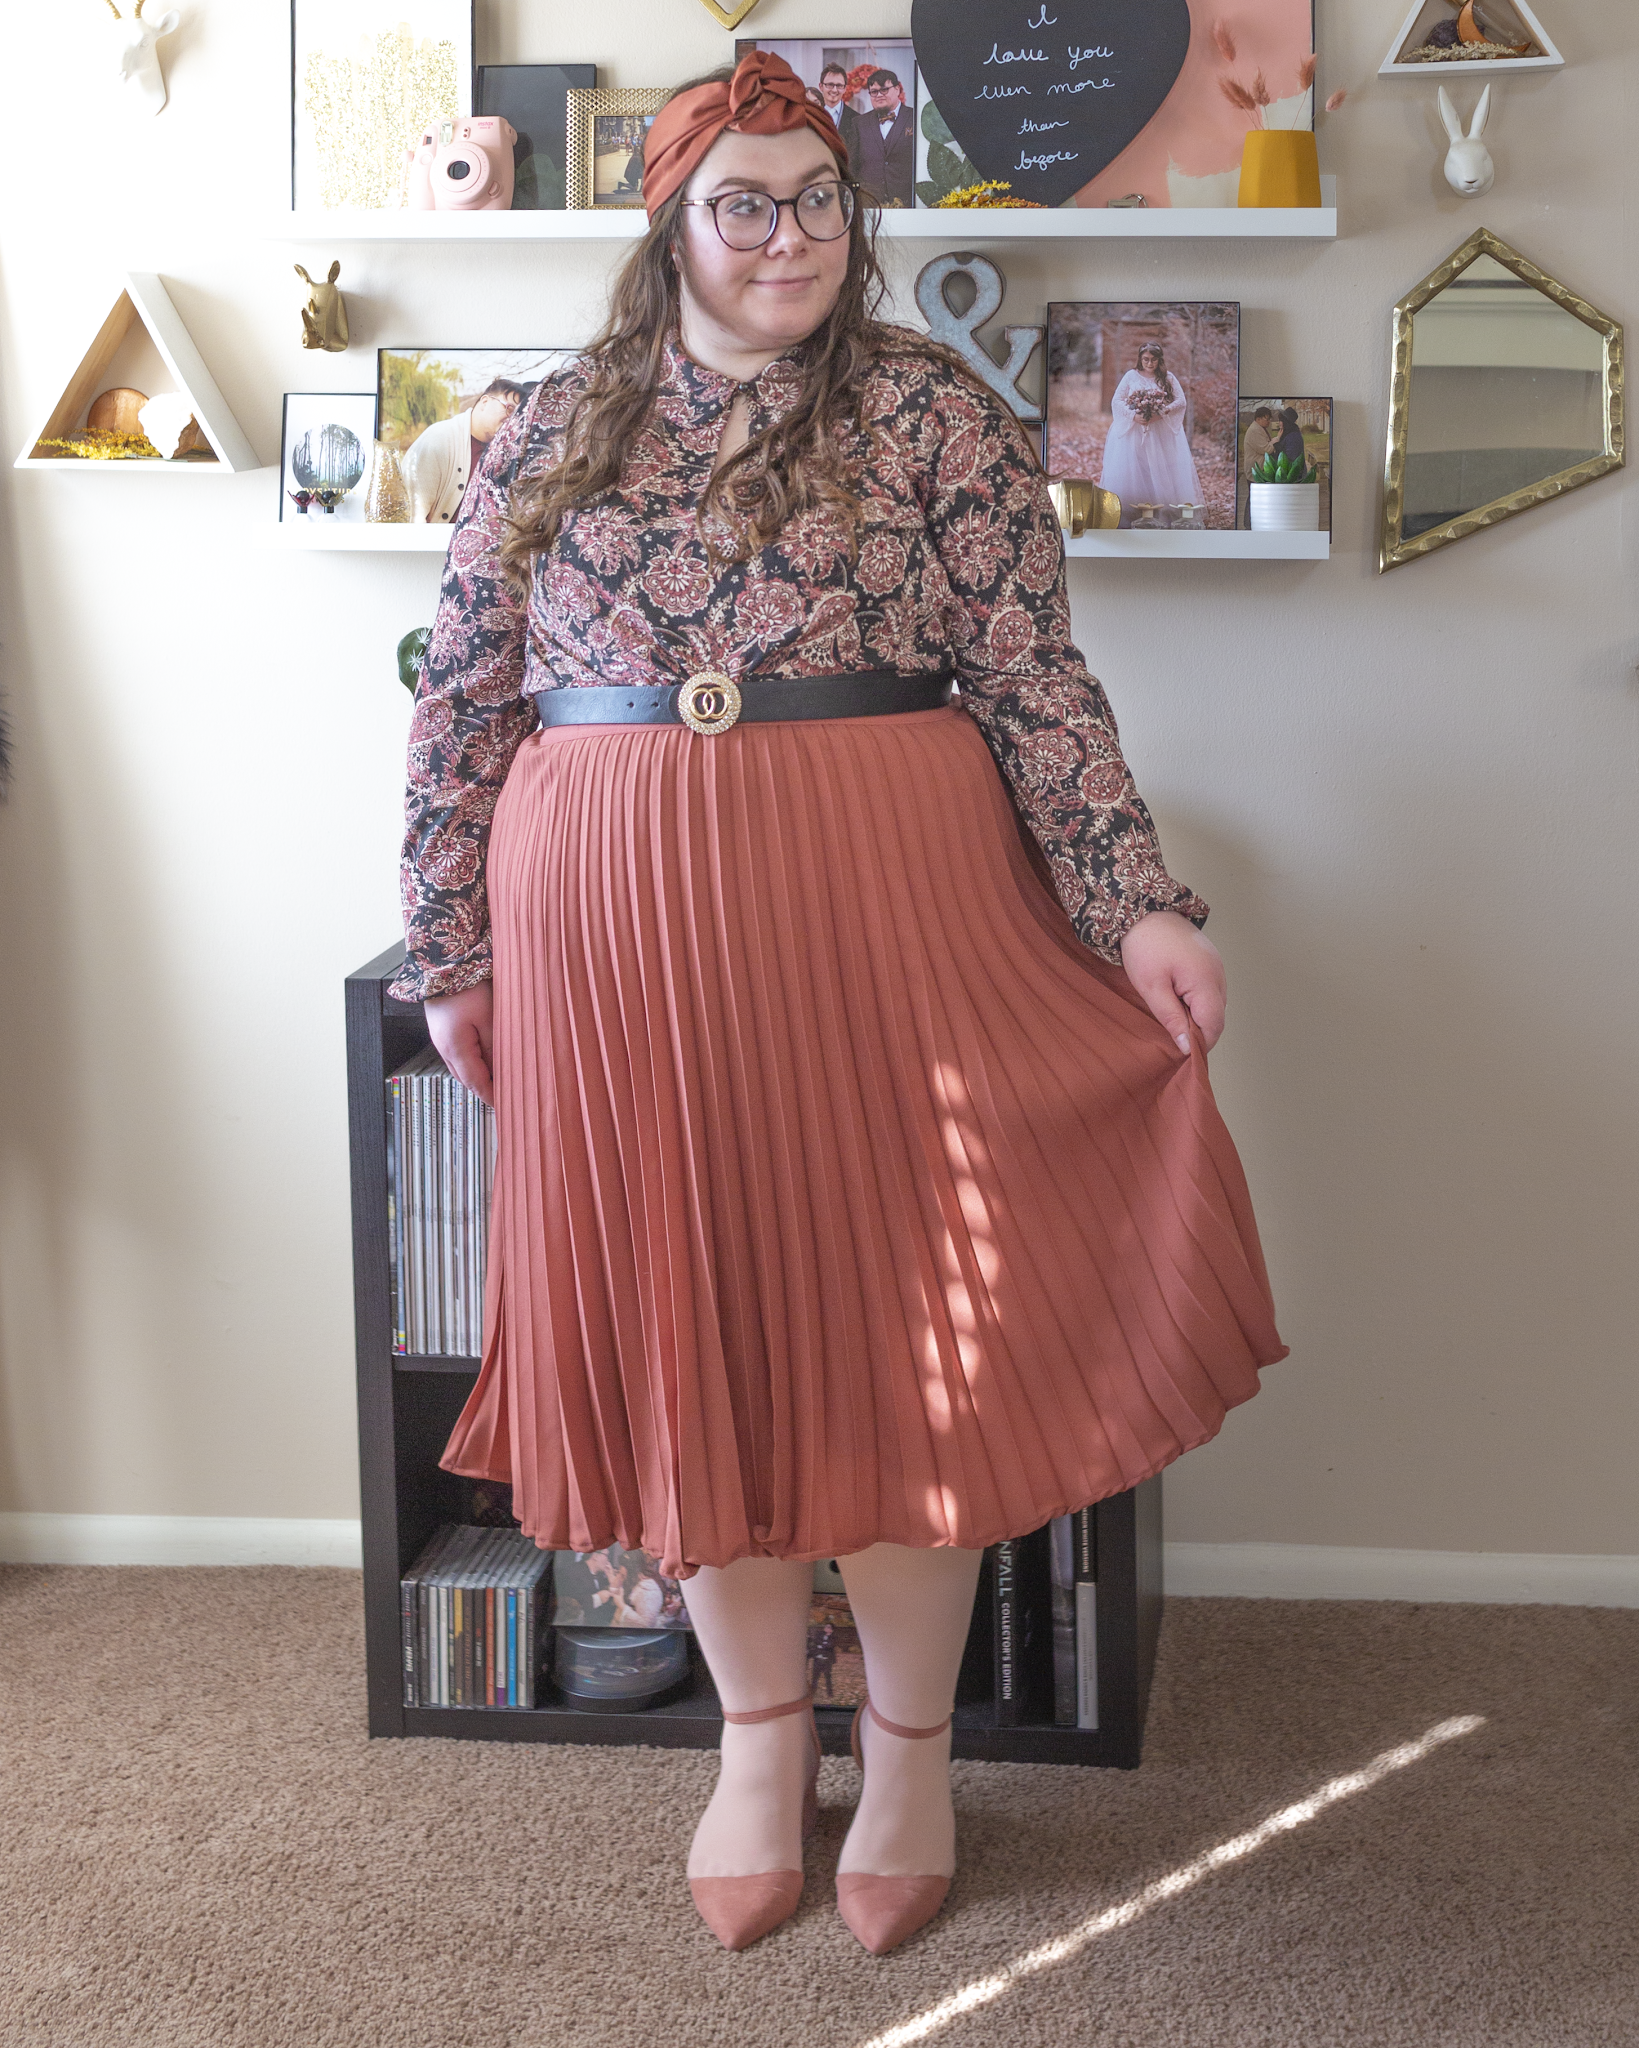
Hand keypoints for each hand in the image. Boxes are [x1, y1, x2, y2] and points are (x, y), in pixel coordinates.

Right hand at [424, 981, 494, 1105]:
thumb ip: (496, 1048)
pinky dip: (473, 1060)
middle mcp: (444, 1047)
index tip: (506, 1105)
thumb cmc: (467, 987)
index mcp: (455, 1049)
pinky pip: (459, 1052)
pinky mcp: (443, 1029)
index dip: (492, 1096)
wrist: (443, 962)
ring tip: (499, 1078)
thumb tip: (502, 1071)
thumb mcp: (489, 1019)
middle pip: (467, 1078)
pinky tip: (486, 1056)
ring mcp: (441, 1038)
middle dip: (485, 1088)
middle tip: (505, 1094)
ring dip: (479, 1074)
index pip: (476, 1083)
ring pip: (462, 1066)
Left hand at [1119, 911, 1225, 1054]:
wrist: (1144, 912)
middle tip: (1172, 1031)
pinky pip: (1211, 990)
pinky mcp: (1211, 961)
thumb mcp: (1152, 988)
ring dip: (1198, 1015)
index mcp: (1206, 981)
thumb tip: (1188, 1047)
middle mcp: (1219, 974)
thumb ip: (1172, 1019)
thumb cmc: (1144, 948)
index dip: (1201, 1043)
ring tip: (1172, 1012)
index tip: (1182, 1051)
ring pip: (1215, 1004)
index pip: (1214, 1025)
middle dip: (1198, 1030)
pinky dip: (1198, 1000)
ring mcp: (1217, 966)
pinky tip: (1178, 997)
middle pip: (1217, 1016)